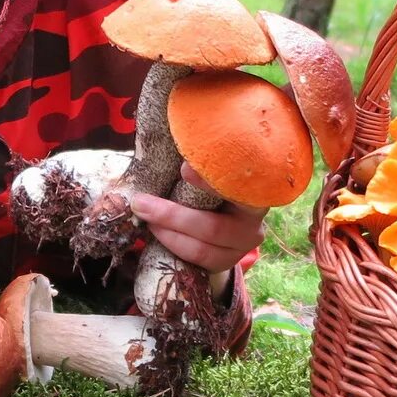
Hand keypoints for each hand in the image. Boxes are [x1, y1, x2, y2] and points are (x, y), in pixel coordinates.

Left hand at [130, 163, 265, 273]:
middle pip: (213, 226)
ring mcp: (243, 245)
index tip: (183, 169)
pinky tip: (156, 230)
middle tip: (140, 202)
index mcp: (256, 190)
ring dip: (167, 232)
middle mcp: (255, 221)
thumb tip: (178, 135)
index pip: (238, 188)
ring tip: (144, 216)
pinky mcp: (228, 261)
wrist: (227, 214)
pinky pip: (198, 259)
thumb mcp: (214, 167)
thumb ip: (204, 158)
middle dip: (171, 215)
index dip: (210, 182)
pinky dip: (173, 244)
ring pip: (202, 246)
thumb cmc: (214, 181)